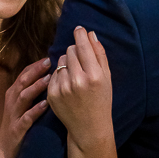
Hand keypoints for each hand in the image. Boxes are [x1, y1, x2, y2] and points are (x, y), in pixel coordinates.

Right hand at [0, 58, 50, 157]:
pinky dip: (36, 110)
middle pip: (23, 81)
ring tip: (49, 79)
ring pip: (24, 97)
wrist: (2, 153)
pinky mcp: (16, 129)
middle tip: (50, 62)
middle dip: (36, 70)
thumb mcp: (20, 107)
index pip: (23, 74)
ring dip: (36, 87)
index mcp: (13, 95)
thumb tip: (48, 77)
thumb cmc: (16, 127)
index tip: (49, 56)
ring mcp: (13, 115)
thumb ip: (30, 92)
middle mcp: (12, 102)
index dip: (35, 65)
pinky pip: (26, 118)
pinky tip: (45, 105)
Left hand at [47, 27, 112, 150]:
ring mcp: (62, 88)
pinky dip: (60, 76)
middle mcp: (77, 80)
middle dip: (76, 52)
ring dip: (67, 63)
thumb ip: (100, 55)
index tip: (78, 29)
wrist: (89, 128)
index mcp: (93, 75)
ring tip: (75, 76)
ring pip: (61, 60)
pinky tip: (68, 86)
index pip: (82, 45)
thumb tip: (91, 34)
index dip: (80, 34)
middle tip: (82, 63)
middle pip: (70, 50)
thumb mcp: (107, 78)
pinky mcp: (52, 94)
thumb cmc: (101, 101)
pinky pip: (53, 73)